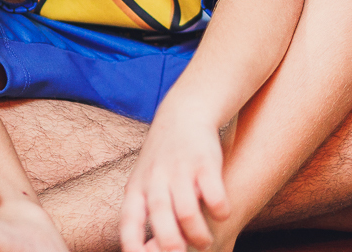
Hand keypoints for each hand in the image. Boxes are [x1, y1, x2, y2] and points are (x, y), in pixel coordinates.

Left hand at [121, 105, 229, 251]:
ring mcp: (181, 169)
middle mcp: (156, 178)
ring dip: (197, 233)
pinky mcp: (205, 161)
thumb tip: (144, 251)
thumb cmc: (163, 160)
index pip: (129, 220)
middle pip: (159, 215)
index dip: (132, 243)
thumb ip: (142, 215)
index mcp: (138, 187)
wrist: (184, 114)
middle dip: (170, 243)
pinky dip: (219, 209)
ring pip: (187, 209)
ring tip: (205, 242)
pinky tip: (222, 215)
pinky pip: (213, 192)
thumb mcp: (143, 183)